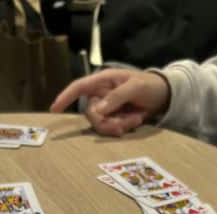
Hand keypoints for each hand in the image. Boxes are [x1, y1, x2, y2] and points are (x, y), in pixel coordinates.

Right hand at [50, 69, 170, 136]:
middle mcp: (101, 94)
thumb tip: (98, 111)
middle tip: (127, 124)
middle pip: (91, 114)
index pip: (79, 87)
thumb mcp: (136, 87)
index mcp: (103, 80)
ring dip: (118, 125)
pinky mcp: (113, 118)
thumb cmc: (149, 85)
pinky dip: (123, 128)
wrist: (163, 95)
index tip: (54, 109)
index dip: (65, 97)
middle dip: (108, 122)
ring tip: (136, 119)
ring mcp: (106, 108)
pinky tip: (135, 121)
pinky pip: (110, 129)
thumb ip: (116, 97)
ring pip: (101, 125)